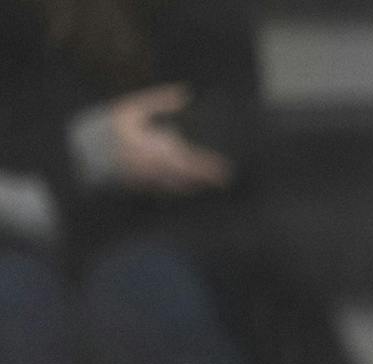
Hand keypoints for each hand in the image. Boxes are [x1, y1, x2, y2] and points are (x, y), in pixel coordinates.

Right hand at [107, 84, 232, 194]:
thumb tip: (186, 93)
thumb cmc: (105, 125)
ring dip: (194, 185)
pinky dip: (177, 187)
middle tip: (224, 179)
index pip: (188, 161)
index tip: (226, 170)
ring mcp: (144, 182)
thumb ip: (159, 101)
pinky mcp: (138, 189)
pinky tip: (187, 184)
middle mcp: (151, 170)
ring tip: (210, 182)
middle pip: (187, 178)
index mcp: (151, 149)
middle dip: (206, 179)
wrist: (76, 152)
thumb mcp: (130, 109)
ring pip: (177, 188)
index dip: (209, 167)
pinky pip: (164, 191)